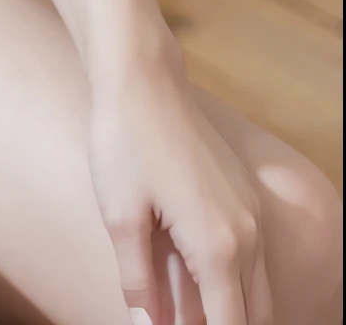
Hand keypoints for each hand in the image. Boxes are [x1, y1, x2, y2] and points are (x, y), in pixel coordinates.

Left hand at [88, 56, 271, 324]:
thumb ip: (138, 281)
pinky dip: (231, 284)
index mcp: (218, 246)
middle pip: (253, 316)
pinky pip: (250, 258)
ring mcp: (250, 213)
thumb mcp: (120, 217)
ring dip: (228, 311)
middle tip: (179, 324)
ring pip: (257, 290)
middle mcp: (247, 234)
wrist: (143, 78)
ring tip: (183, 315)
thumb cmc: (126, 142)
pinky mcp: (243, 196)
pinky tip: (193, 286)